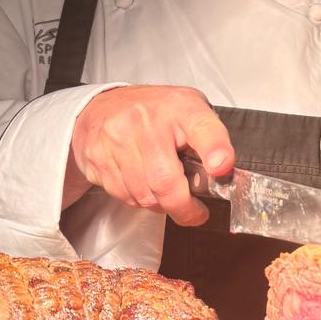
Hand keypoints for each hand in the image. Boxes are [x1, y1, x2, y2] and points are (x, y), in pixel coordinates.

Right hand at [64, 86, 232, 224]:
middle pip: (166, 181)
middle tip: (195, 214)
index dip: (215, 149)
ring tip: (164, 191)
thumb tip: (221, 177)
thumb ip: (208, 141)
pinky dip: (137, 199)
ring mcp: (118, 138)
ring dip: (159, 204)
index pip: (202, 128)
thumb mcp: (189, 112)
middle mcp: (146, 120)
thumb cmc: (154, 113)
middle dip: (184, 208)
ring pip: (144, 196)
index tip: (222, 167)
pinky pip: (123, 196)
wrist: (101, 106)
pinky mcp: (98, 157)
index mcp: (180, 108)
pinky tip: (141, 183)